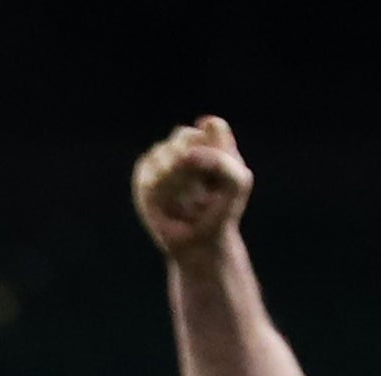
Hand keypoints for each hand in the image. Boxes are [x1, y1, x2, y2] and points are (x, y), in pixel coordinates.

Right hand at [132, 115, 251, 261]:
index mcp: (213, 138)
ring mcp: (162, 158)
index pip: (211, 127)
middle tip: (201, 191)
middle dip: (193, 167)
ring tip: (185, 201)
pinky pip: (149, 176)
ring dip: (177, 184)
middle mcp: (186, 143)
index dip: (213, 151)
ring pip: (165, 157)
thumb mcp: (237, 183)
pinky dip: (160, 193)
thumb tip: (184, 156)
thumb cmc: (222, 210)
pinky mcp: (143, 176)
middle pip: (184, 136)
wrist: (200, 242)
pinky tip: (168, 204)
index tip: (219, 172)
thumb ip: (220, 160)